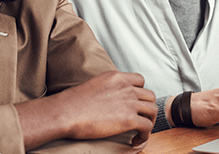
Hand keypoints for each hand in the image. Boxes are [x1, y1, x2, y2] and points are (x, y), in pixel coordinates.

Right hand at [19, 70, 156, 148]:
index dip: (140, 93)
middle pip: (150, 96)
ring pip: (152, 110)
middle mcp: (126, 87)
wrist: (66, 112)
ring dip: (149, 122)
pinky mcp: (129, 119)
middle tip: (140, 119)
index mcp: (117, 77)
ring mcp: (129, 102)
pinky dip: (145, 135)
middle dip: (147, 108)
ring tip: (141, 131)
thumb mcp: (94, 85)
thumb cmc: (72, 103)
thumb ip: (107, 88)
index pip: (140, 80)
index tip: (136, 103)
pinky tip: (136, 140)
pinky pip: (147, 126)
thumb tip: (110, 99)